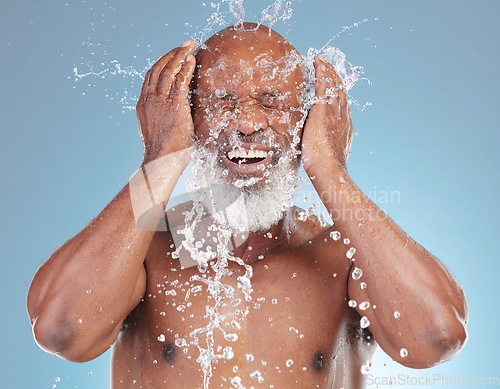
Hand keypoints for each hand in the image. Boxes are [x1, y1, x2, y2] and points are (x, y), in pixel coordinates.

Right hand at [137, 40, 195, 163]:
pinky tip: (192, 60)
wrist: (161, 161)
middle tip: (183, 45)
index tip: (172, 56)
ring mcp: (160, 102)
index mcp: (143, 105)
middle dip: (172, 54)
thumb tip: (173, 118)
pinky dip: (186, 68)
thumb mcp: (158, 130)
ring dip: (179, 56)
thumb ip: (162, 118)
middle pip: (158, 69)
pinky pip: (180, 81)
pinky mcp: (174, 106)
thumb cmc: (163, 153)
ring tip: (189, 47)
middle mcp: (149, 100)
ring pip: (168, 71)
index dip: (161, 63)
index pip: (151, 77)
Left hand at [301, 55, 353, 173]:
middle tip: (327, 64)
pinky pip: (324, 85)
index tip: (332, 83)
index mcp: (345, 125)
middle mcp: (343, 116)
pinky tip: (317, 61)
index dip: (337, 91)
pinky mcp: (323, 110)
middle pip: (340, 90)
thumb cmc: (326, 167)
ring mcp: (334, 112)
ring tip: (321, 59)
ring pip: (333, 85)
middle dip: (334, 75)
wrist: (329, 169)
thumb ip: (326, 147)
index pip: (342, 103)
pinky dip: (322, 71)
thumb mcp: (330, 154)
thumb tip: (320, 147)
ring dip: (327, 70)